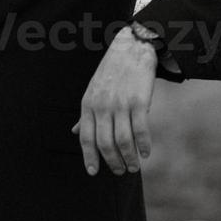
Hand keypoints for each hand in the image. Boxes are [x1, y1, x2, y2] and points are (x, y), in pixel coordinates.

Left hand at [71, 26, 157, 175]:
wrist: (132, 48)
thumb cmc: (112, 72)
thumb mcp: (92, 91)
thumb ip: (86, 114)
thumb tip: (75, 132)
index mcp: (88, 104)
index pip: (86, 137)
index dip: (89, 157)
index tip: (93, 172)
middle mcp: (102, 106)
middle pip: (105, 143)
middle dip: (112, 162)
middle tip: (120, 171)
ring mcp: (120, 104)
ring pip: (123, 140)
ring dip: (129, 158)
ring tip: (133, 167)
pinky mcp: (139, 101)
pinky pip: (140, 130)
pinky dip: (143, 145)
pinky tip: (146, 153)